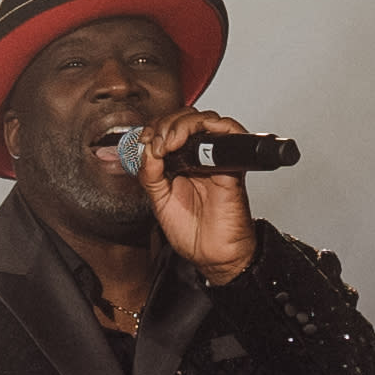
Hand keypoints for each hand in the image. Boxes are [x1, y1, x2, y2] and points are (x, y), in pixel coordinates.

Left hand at [143, 111, 257, 280]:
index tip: (142, 141)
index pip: (169, 128)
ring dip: (182, 124)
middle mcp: (200, 158)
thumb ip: (150, 174)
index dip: (154, 128)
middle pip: (186, 118)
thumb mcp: (159, 201)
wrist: (213, 256)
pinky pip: (232, 133)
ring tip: (168, 144)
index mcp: (182, 164)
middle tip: (155, 143)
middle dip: (165, 124)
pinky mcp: (232, 166)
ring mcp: (216, 160)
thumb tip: (144, 150)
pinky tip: (188, 141)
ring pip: (205, 120)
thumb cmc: (193, 233)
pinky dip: (212, 126)